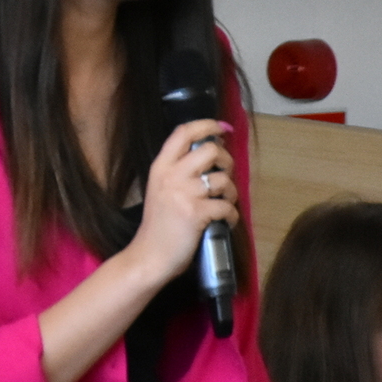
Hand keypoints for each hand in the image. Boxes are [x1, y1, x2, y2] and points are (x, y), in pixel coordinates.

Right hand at [126, 119, 238, 287]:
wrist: (149, 256)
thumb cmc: (158, 226)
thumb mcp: (160, 190)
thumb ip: (177, 172)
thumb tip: (209, 159)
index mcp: (160, 167)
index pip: (183, 133)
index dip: (206, 125)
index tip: (221, 129)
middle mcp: (171, 175)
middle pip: (210, 150)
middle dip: (226, 161)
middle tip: (225, 174)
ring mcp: (184, 194)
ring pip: (223, 179)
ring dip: (231, 192)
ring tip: (224, 202)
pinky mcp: (196, 213)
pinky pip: (227, 207)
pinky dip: (231, 216)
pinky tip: (225, 222)